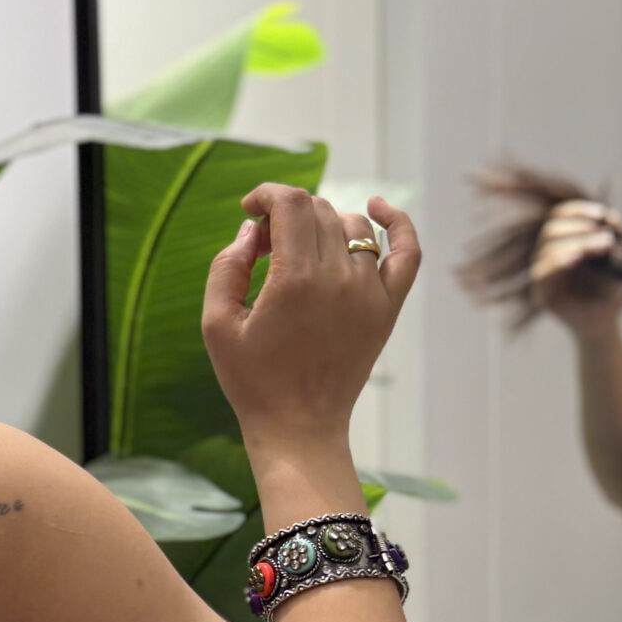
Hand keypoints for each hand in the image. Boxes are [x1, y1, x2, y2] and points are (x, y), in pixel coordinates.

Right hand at [202, 186, 419, 455]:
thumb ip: (226, 267)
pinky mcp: (387, 307)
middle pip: (317, 210)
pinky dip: (396, 222)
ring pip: (351, 225)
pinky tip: (375, 208)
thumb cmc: (252, 380)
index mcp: (293, 279)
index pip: (290, 203)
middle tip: (263, 247)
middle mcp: (337, 278)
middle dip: (285, 214)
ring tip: (299, 251)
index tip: (249, 210)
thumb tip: (249, 230)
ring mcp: (369, 291)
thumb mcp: (216, 325)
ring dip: (321, 224)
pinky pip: (405, 251)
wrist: (298, 427)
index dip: (266, 194)